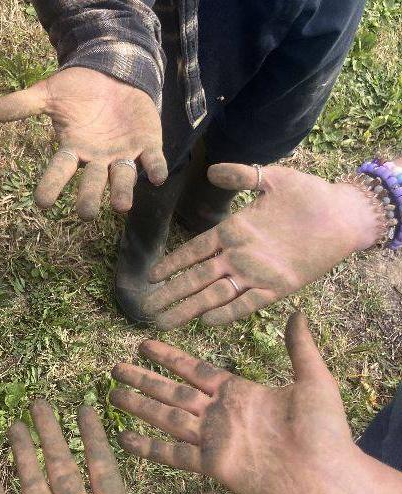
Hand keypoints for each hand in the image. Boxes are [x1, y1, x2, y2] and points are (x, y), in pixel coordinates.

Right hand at [0, 67, 167, 218]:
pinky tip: (157, 177)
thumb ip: (22, 104)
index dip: (51, 186)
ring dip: (122, 192)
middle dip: (89, 199)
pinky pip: (152, 161)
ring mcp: (123, 154)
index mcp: (73, 151)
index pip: (59, 172)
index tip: (42, 203)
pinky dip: (155, 169)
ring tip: (121, 207)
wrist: (114, 73)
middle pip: (91, 184)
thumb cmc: (79, 90)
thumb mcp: (49, 93)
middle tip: (85, 214)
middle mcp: (97, 160)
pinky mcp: (147, 144)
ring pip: (122, 179)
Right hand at [111, 312, 355, 493]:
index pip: (193, 370)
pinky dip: (148, 447)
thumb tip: (297, 314)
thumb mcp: (314, 381)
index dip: (168, 357)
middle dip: (142, 379)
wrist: (328, 478)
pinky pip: (173, 454)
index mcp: (237, 392)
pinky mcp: (213, 465)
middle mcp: (219, 413)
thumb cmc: (325, 431)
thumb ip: (299, 349)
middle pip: (171, 391)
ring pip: (166, 417)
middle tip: (115, 368)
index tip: (143, 344)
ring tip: (112, 396)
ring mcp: (213, 439)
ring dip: (139, 406)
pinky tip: (126, 440)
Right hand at [145, 164, 381, 328]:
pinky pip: (247, 303)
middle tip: (148, 309)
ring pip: (215, 295)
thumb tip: (212, 171)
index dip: (173, 264)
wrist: (344, 215)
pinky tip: (207, 322)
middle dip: (172, 295)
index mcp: (234, 232)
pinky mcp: (277, 287)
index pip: (195, 252)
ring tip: (167, 323)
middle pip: (197, 279)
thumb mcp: (274, 178)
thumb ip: (243, 176)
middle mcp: (239, 257)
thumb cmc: (310, 195)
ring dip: (191, 309)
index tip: (151, 276)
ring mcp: (256, 274)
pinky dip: (228, 313)